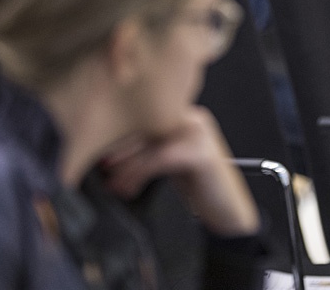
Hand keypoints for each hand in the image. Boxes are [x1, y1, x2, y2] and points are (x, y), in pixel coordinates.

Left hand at [100, 106, 258, 236]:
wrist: (230, 212)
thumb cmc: (200, 187)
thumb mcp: (172, 163)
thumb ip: (150, 152)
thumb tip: (110, 154)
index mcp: (185, 117)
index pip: (145, 120)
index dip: (121, 137)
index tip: (99, 152)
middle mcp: (193, 120)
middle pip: (146, 130)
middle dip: (121, 153)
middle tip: (103, 171)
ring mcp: (199, 135)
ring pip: (150, 145)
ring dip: (127, 167)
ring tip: (115, 185)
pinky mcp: (201, 153)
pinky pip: (160, 159)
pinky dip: (139, 174)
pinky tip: (129, 188)